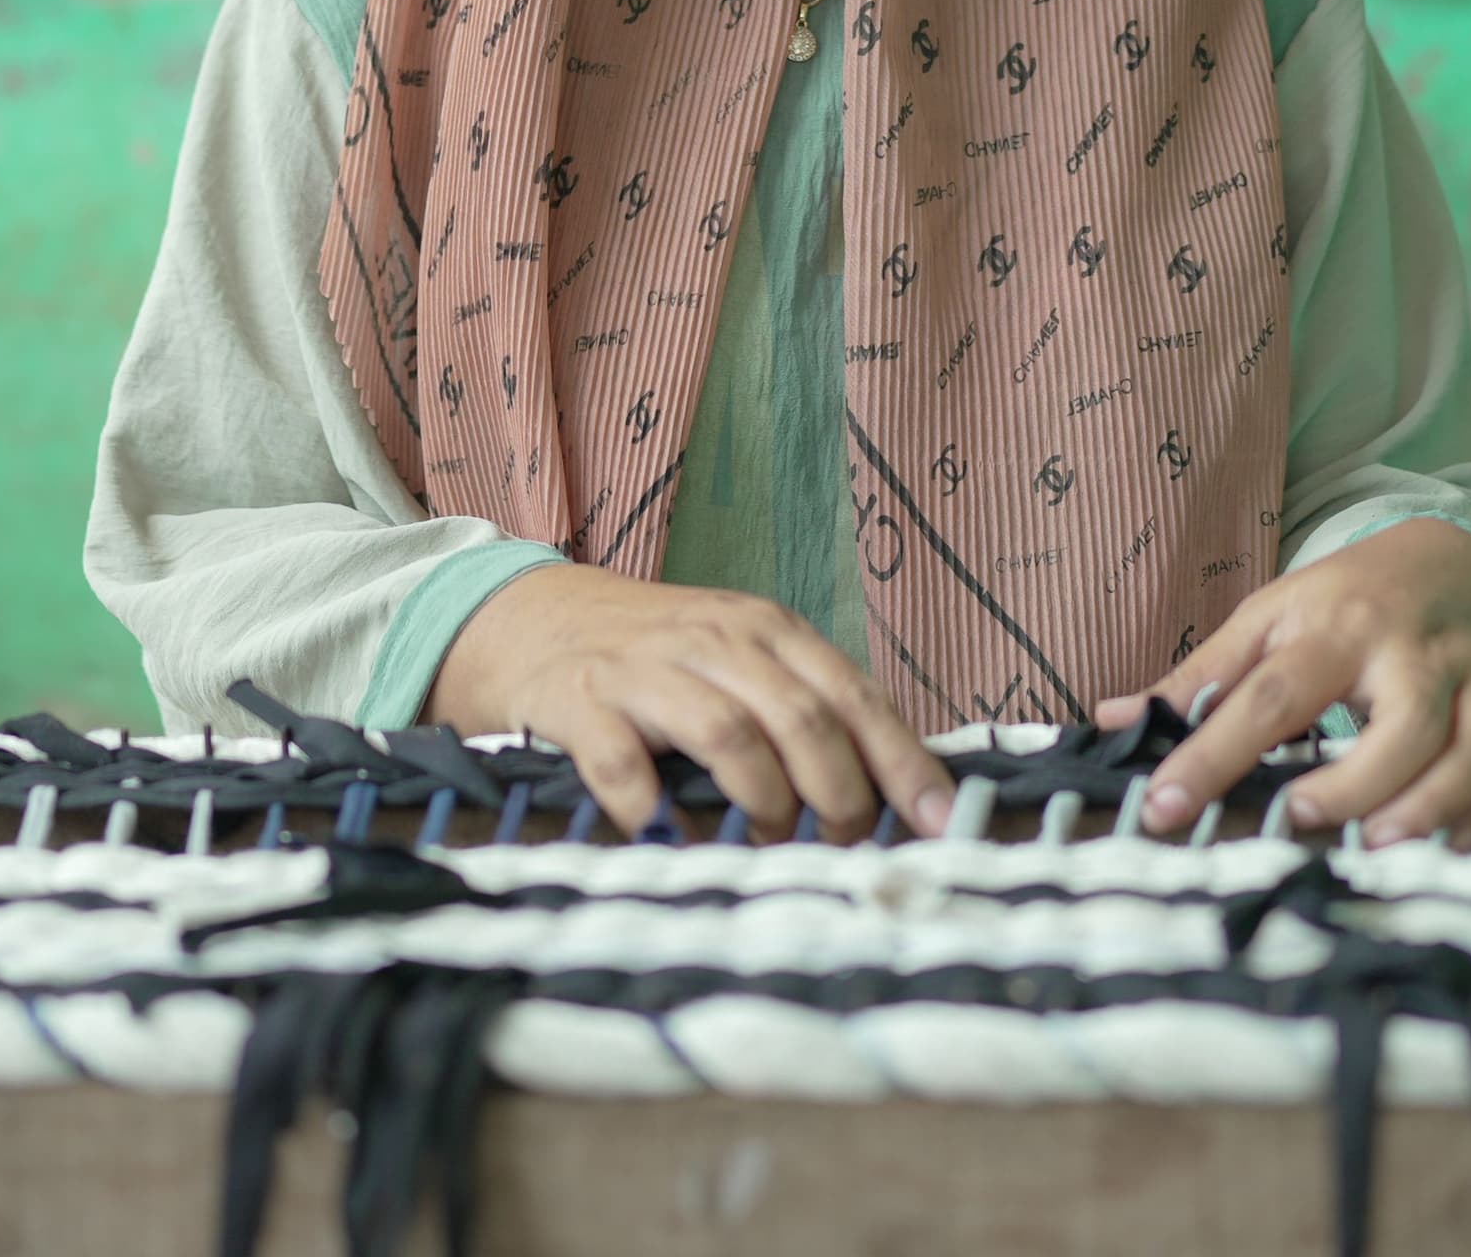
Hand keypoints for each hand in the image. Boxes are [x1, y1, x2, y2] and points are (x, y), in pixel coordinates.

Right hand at [428, 564, 955, 840]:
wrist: (529, 620)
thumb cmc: (659, 662)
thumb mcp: (740, 665)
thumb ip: (809, 714)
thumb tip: (901, 799)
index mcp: (767, 632)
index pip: (854, 696)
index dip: (903, 763)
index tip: (941, 824)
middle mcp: (713, 642)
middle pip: (800, 718)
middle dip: (837, 797)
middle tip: (841, 848)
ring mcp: (644, 669)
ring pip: (728, 734)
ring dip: (762, 803)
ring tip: (769, 845)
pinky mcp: (579, 700)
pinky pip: (623, 762)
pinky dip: (653, 809)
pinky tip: (672, 839)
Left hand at [1092, 518, 1470, 848]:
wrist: (1453, 555)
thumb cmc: (1347, 601)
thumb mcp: (1268, 618)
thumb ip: (1199, 676)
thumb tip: (1110, 721)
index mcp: (1336, 626)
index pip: (1270, 695)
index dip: (1212, 754)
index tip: (1165, 809)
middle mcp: (1417, 651)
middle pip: (1403, 725)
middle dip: (1356, 784)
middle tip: (1302, 819)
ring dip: (1432, 806)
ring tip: (1379, 846)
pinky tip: (1456, 844)